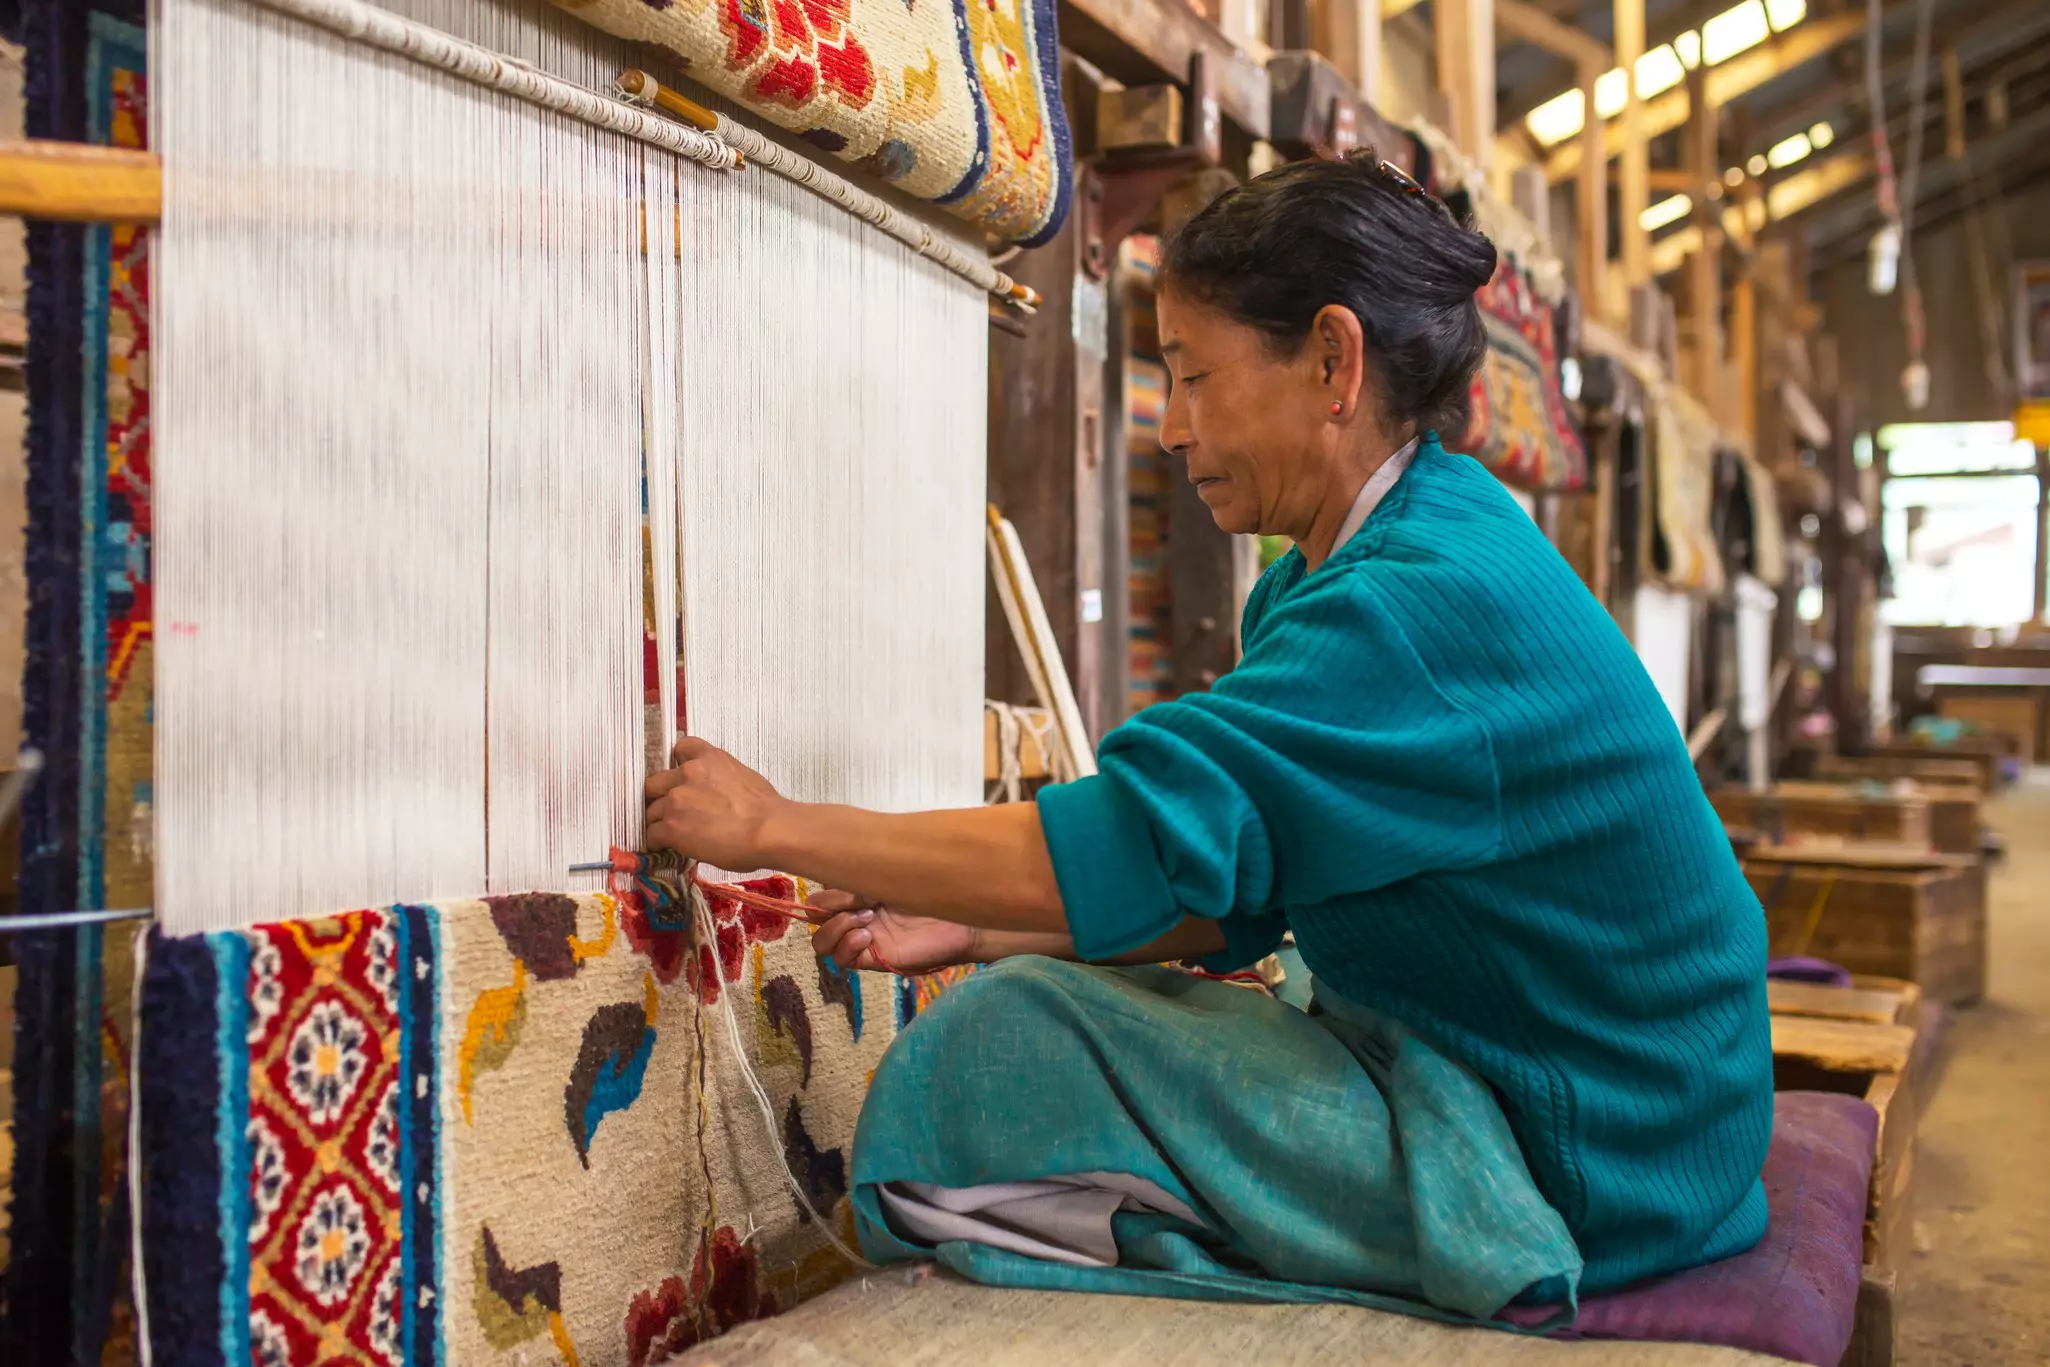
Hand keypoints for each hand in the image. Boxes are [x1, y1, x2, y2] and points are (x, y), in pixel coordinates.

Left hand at [644, 738, 788, 870]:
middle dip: (660, 797)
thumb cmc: (766, 811)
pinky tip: (671, 847)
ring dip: (661, 822)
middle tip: (673, 811)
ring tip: (676, 835)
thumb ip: (720, 778)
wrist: (769, 831)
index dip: (677, 766)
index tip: (680, 779)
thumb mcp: (744, 778)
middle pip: (655, 782)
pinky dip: (658, 842)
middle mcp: (689, 773)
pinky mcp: (671, 826)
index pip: (681, 748)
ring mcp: (677, 799)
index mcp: (710, 758)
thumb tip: (714, 795)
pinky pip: (652, 834)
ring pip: (652, 811)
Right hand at [804, 888, 980, 975]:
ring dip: (837, 927)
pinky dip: (848, 946)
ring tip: (867, 920)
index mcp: (858, 894)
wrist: (960, 921)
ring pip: (822, 943)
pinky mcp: (873, 959)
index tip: (854, 879)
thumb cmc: (933, 894)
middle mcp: (855, 916)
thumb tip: (839, 867)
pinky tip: (868, 936)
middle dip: (830, 906)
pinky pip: (843, 959)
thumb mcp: (895, 877)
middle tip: (861, 901)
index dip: (828, 889)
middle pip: (815, 918)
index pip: (821, 895)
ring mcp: (862, 939)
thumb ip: (868, 873)